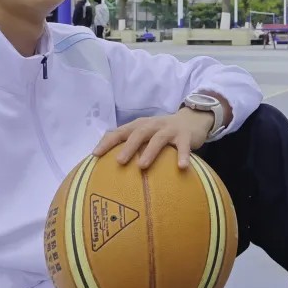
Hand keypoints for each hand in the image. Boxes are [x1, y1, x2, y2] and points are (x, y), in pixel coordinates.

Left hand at [92, 108, 213, 169]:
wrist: (192, 120)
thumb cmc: (162, 132)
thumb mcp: (145, 133)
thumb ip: (130, 143)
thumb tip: (106, 162)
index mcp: (140, 125)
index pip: (121, 132)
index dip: (108, 142)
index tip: (95, 155)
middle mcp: (153, 125)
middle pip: (138, 133)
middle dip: (128, 147)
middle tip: (118, 161)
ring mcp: (169, 129)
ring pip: (158, 139)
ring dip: (150, 151)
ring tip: (142, 166)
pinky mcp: (185, 136)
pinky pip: (183, 146)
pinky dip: (182, 155)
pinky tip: (181, 167)